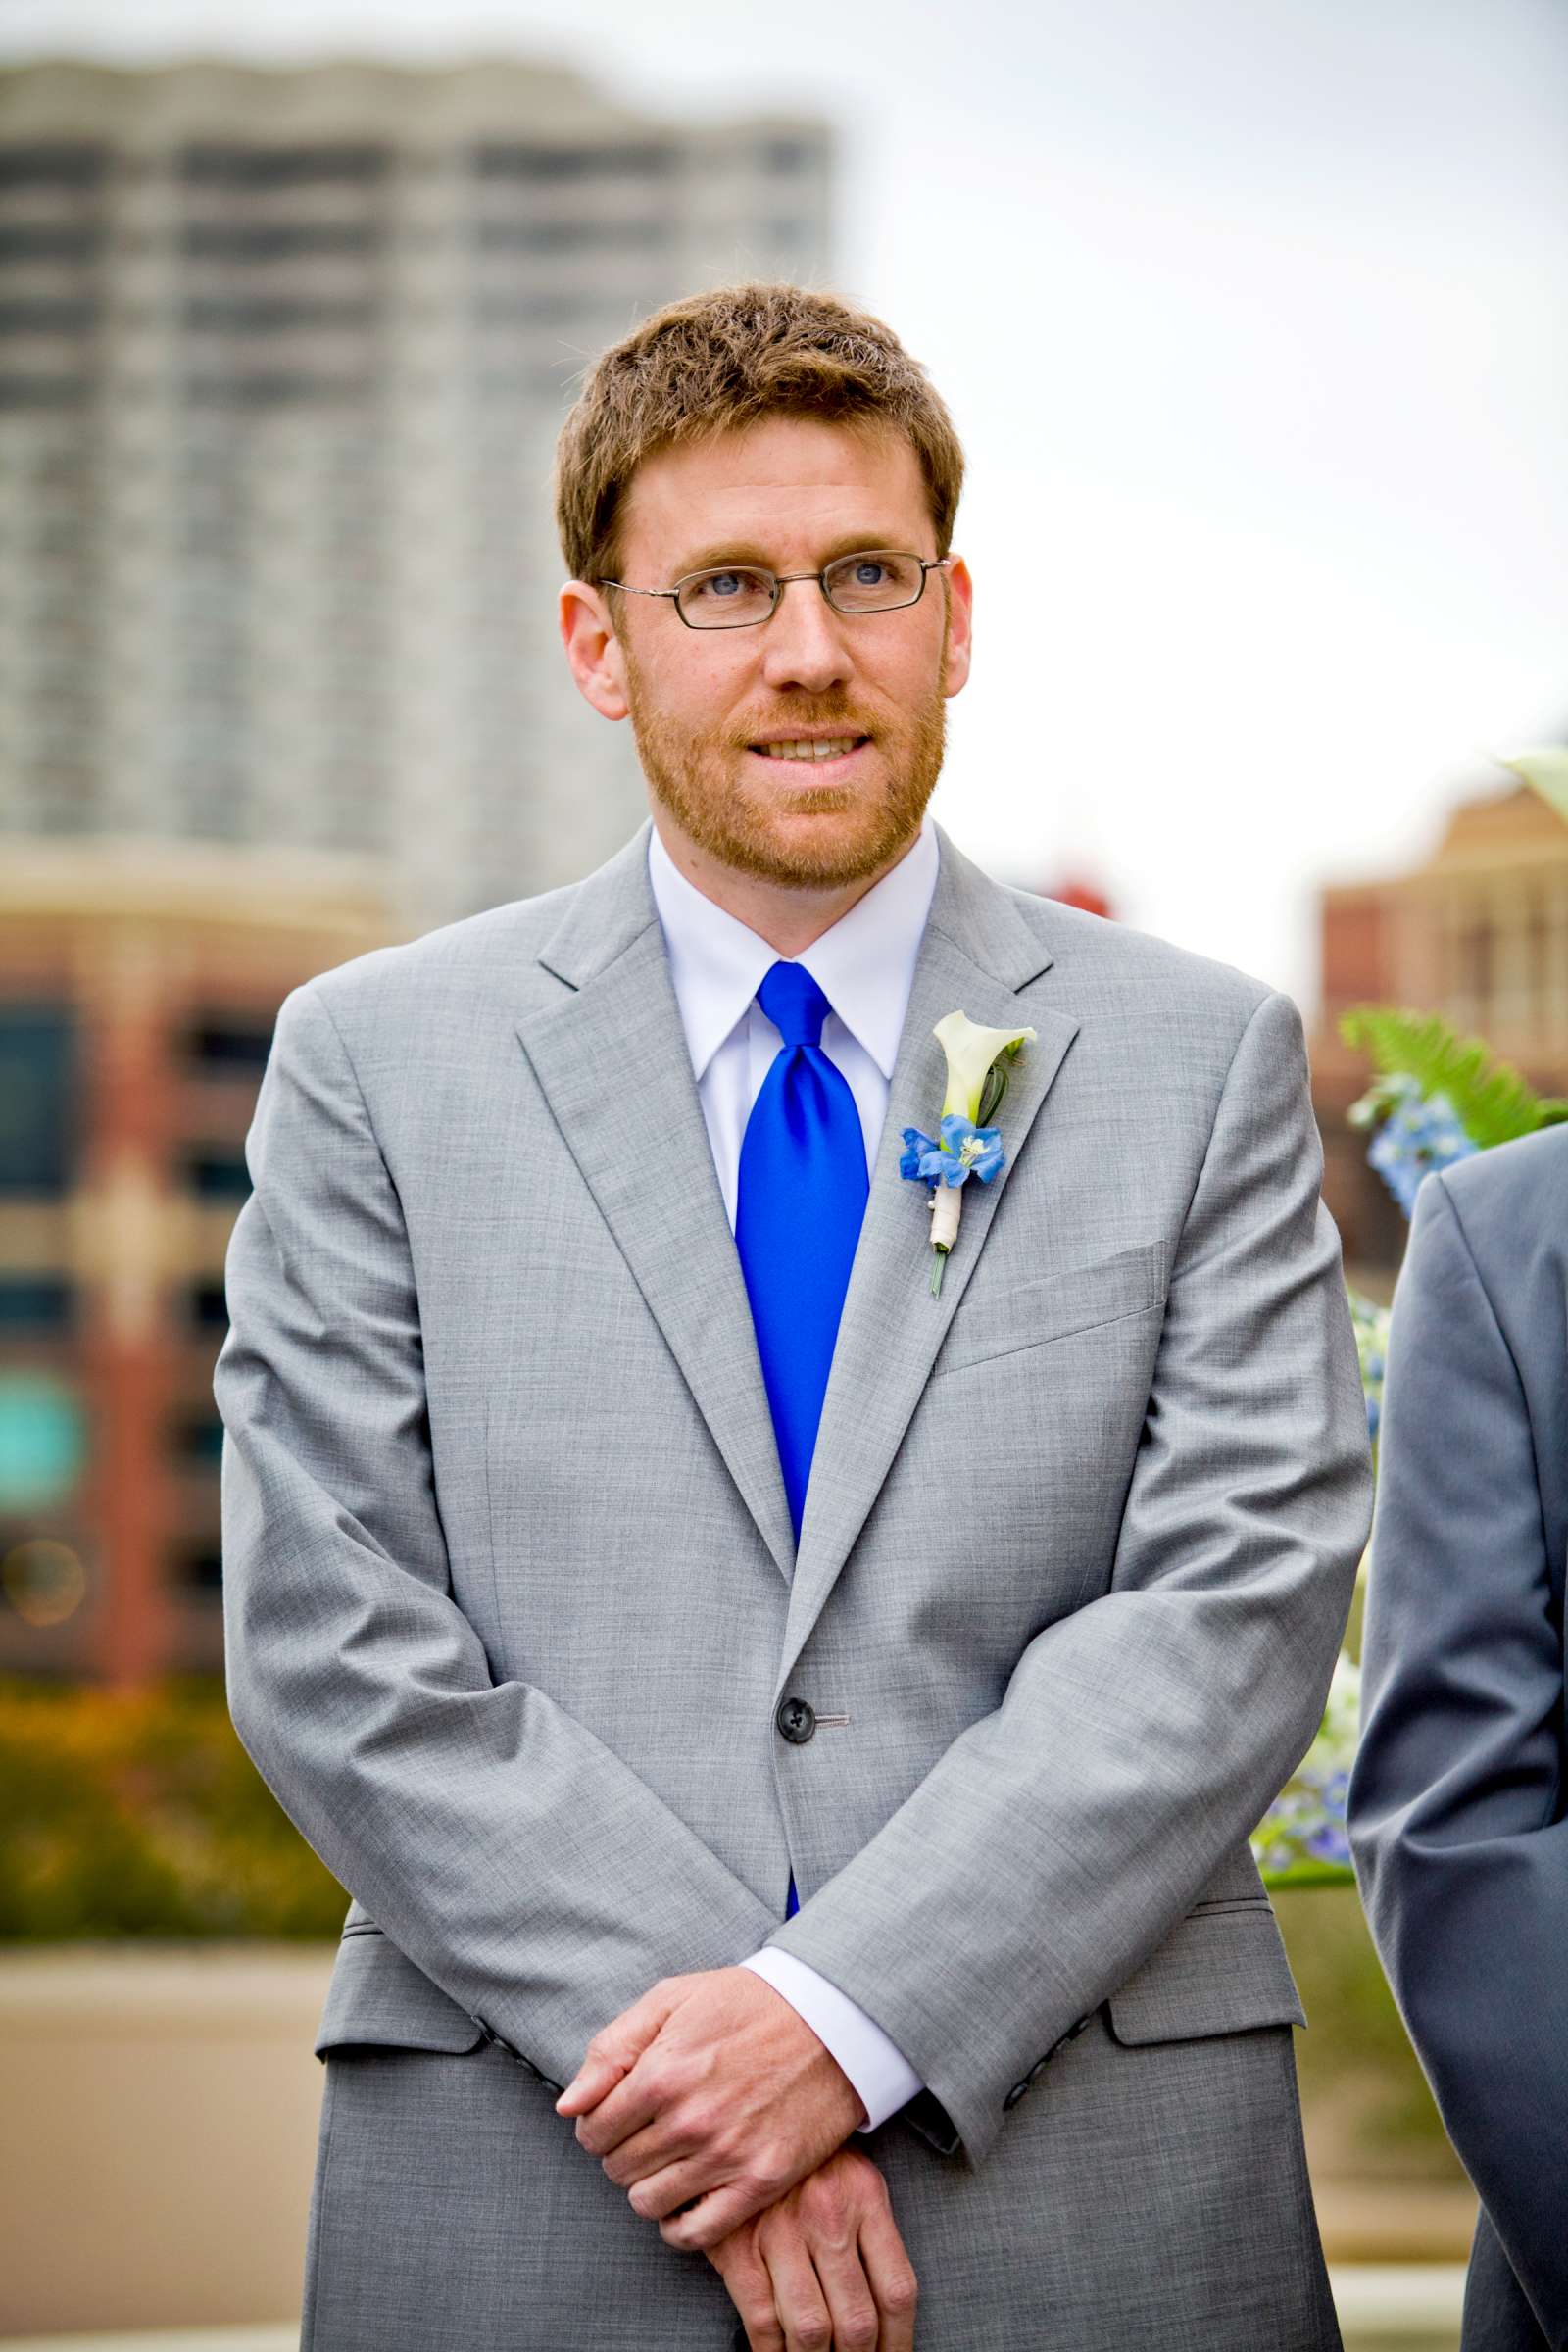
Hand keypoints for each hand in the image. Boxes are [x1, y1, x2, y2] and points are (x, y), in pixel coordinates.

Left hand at [555, 1967, 864, 2249]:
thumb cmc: (748, 2004)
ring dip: (648, 2185)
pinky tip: (687, 2198)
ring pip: (647, 2203)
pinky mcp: (760, 2182)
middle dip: (622, 2152)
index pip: (592, 2130)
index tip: (618, 2115)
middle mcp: (689, 2121)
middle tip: (649, 2132)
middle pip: (616, 2169)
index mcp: (661, 2074)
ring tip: (670, 2160)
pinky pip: (695, 2234)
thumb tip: (568, 2105)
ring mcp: (726, 2156)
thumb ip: (612, 2049)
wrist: (831, 2020)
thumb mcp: (672, 1999)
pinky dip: (679, 2226)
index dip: (597, 2124)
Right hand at [707, 2148, 917, 2351]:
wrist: (745, 2110)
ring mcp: (780, 2231)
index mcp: (865, 2197)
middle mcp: (827, 2215)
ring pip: (811, 2328)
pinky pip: (762, 2320)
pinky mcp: (738, 2245)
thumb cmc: (807, 2155)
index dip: (899, 2342)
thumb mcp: (855, 2176)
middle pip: (856, 2320)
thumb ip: (873, 2234)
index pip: (896, 2290)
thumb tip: (887, 2313)